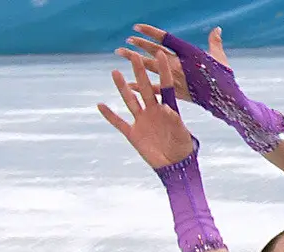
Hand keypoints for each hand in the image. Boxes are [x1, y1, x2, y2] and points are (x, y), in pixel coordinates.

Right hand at [97, 52, 194, 168]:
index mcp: (168, 109)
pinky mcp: (133, 134)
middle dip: (140, 73)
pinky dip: (109, 115)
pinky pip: (119, 122)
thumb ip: (176, 122)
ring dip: (122, 87)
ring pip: (130, 100)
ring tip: (115, 72)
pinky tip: (100, 105)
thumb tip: (166, 109)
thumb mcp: (182, 135)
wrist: (174, 166)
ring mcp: (142, 121)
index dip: (163, 71)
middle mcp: (153, 111)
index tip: (161, 54)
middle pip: (145, 88)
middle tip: (134, 56)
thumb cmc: (183, 149)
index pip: (165, 86)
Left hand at [116, 24, 230, 100]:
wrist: (226, 100)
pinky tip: (128, 84)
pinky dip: (141, 87)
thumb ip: (214, 43)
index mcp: (189, 53)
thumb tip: (217, 29)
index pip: (165, 39)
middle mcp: (179, 64)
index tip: (137, 27)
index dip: (150, 32)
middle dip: (139, 45)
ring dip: (135, 60)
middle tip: (127, 41)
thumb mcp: (220, 59)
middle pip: (154, 52)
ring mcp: (175, 79)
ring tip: (121, 53)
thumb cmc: (224, 79)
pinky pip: (154, 89)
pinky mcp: (175, 93)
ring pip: (150, 67)